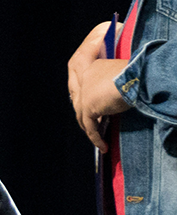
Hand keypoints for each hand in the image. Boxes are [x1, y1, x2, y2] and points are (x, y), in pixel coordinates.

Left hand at [66, 21, 131, 149]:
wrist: (138, 77)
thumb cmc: (137, 75)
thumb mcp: (123, 77)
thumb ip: (114, 85)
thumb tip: (115, 97)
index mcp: (93, 68)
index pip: (81, 83)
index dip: (82, 97)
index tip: (86, 109)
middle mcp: (85, 78)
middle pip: (77, 100)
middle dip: (82, 115)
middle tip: (90, 128)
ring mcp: (84, 93)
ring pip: (81, 115)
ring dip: (89, 129)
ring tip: (97, 139)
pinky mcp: (87, 106)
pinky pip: (90, 126)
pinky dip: (96, 138)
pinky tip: (103, 147)